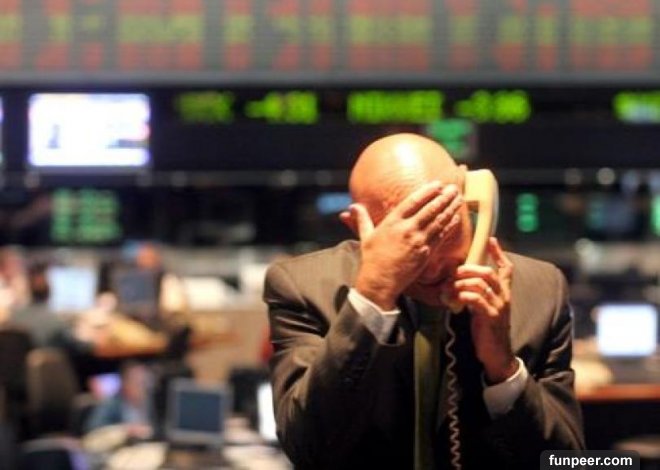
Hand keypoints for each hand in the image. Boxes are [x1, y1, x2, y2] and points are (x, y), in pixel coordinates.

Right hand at [341, 182, 462, 309]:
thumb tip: (352, 207)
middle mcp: (407, 229)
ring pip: (439, 221)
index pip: (413, 202)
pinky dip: (450, 226)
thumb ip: (362, 219)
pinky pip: (441, 236)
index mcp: (392, 222)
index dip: (427, 191)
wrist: (380, 282)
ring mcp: (418, 242)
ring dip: (450, 209)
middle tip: (454, 188)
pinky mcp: (426, 254)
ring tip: (459, 198)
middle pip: (430, 209)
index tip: (437, 184)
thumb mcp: (365, 237)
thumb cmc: (371, 260)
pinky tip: (456, 218)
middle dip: (444, 197)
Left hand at [452, 238, 516, 383]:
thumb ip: (476, 294)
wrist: (497, 355)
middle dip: (467, 269)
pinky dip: (462, 296)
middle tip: (451, 273)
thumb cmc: (487, 330)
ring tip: (446, 289)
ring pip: (480, 284)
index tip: (491, 239)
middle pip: (488, 272)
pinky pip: (476, 299)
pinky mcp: (491, 317)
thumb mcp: (483, 309)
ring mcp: (499, 307)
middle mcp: (504, 297)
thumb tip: (457, 282)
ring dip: (459, 284)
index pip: (506, 269)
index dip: (499, 253)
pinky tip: (452, 300)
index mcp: (504, 294)